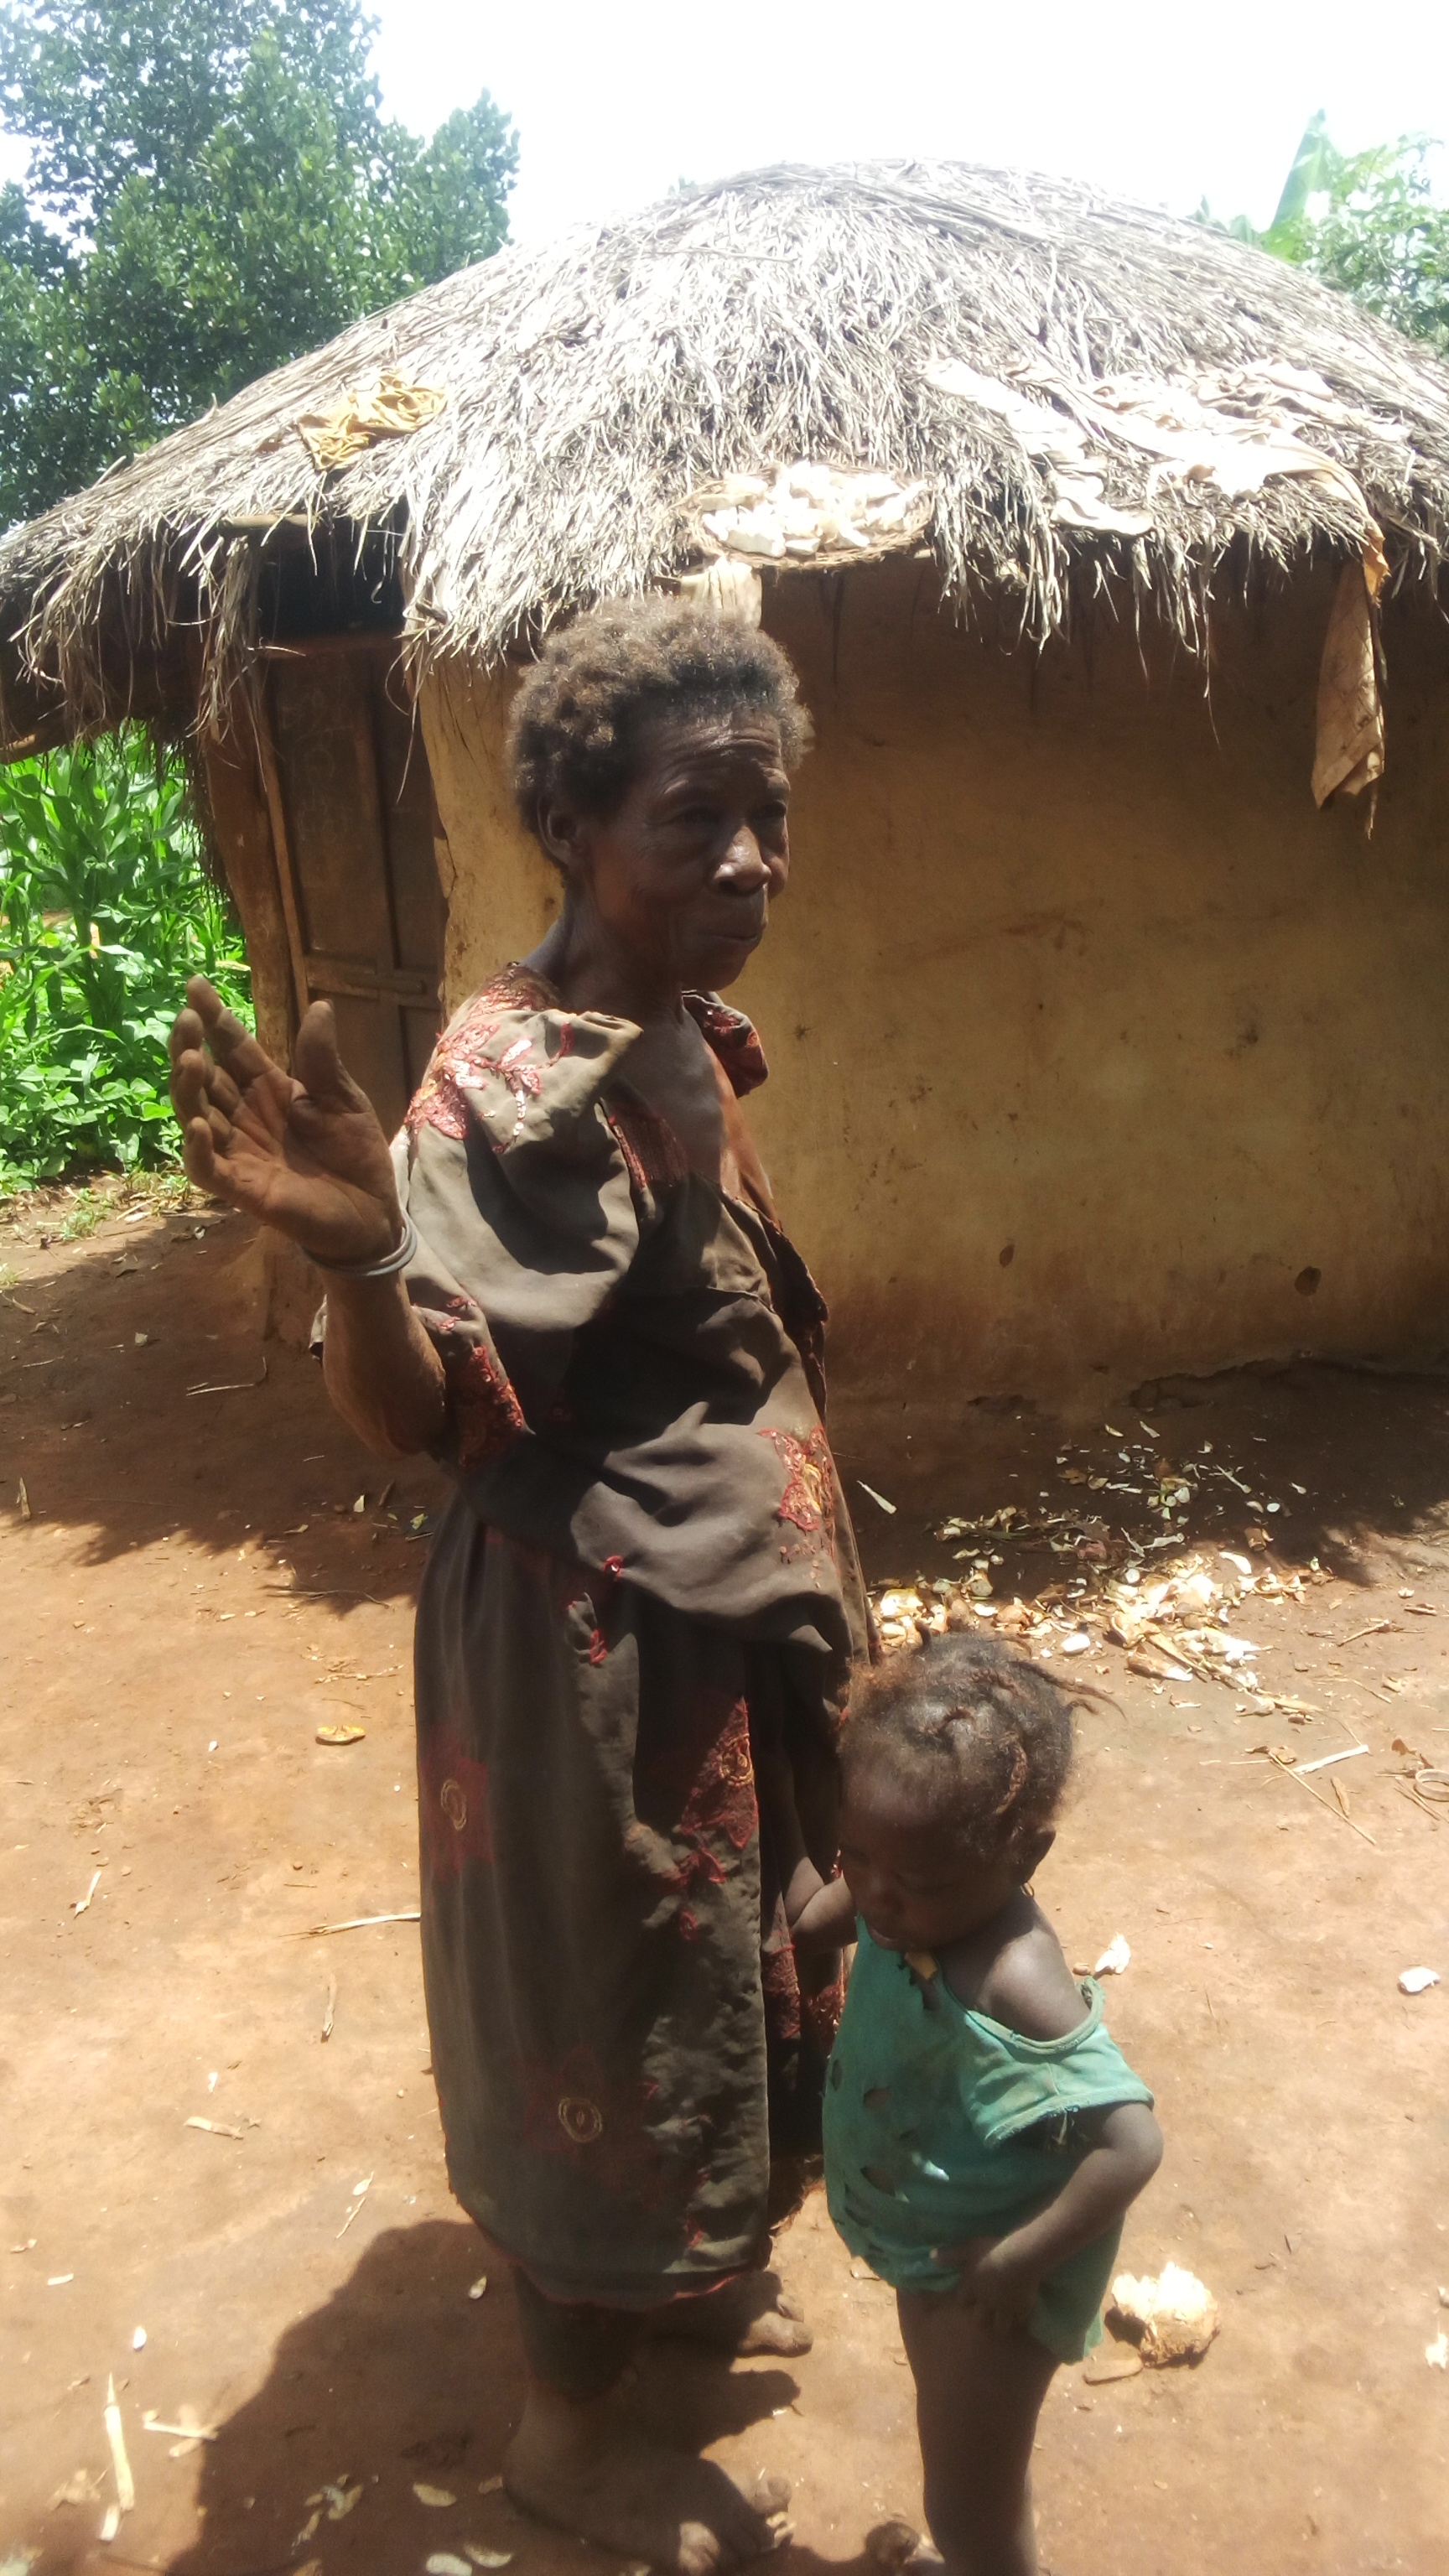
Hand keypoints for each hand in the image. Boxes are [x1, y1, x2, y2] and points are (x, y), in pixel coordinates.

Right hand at [168, 977, 403, 1266]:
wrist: (371, 1211)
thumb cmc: (354, 1153)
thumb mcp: (343, 1099)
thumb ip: (323, 1060)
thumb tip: (321, 1006)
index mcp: (269, 1089)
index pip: (233, 1048)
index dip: (215, 1019)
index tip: (195, 984)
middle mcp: (245, 1116)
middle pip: (207, 1077)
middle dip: (192, 1046)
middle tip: (187, 1018)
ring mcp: (239, 1151)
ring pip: (197, 1115)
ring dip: (188, 1089)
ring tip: (189, 1058)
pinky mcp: (242, 1187)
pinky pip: (207, 1168)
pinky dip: (197, 1149)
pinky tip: (195, 1124)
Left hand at [932, 2233, 1040, 2337]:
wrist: (1019, 2258)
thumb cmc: (991, 2251)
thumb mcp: (968, 2248)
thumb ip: (951, 2255)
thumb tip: (932, 2257)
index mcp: (972, 2288)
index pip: (962, 2301)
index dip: (964, 2300)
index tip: (966, 2298)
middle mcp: (986, 2302)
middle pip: (980, 2319)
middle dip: (981, 2318)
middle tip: (985, 2313)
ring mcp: (1005, 2308)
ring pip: (1000, 2326)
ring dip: (1000, 2324)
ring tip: (1003, 2320)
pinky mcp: (1022, 2309)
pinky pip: (1020, 2319)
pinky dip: (1019, 2318)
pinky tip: (1021, 2314)